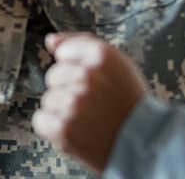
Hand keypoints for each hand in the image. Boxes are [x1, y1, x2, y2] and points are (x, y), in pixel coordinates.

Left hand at [33, 33, 148, 173]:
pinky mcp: (63, 128)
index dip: (76, 68)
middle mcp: (86, 76)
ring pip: (48, 99)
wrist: (144, 144)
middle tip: (92, 103)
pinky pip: (40, 119)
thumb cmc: (129, 103)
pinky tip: (77, 130)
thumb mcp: (117, 63)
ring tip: (88, 119)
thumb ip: (82, 44)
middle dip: (68, 89)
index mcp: (101, 55)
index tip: (93, 82)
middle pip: (53, 75)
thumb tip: (50, 41)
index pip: (63, 51)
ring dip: (62, 110)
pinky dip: (54, 128)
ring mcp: (73, 103)